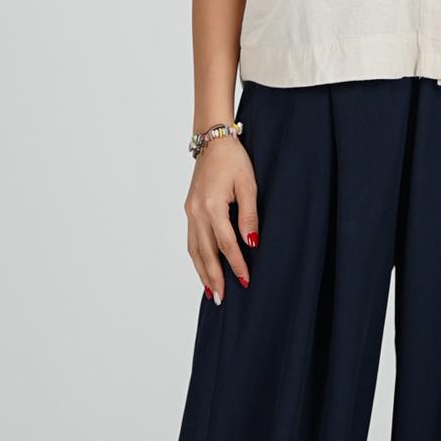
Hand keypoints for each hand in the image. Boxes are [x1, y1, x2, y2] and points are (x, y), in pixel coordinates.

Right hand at [185, 138, 257, 302]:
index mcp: (211, 206)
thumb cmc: (234, 160)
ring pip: (194, 249)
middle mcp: (196, 212)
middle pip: (205, 252)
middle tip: (222, 299)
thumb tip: (252, 243)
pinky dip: (196, 257)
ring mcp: (190, 212)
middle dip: (214, 277)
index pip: (226, 244)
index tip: (246, 281)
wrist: (213, 140)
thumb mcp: (248, 184)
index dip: (236, 264)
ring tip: (211, 292)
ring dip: (202, 272)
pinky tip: (202, 268)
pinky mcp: (189, 210)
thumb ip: (249, 215)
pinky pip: (191, 240)